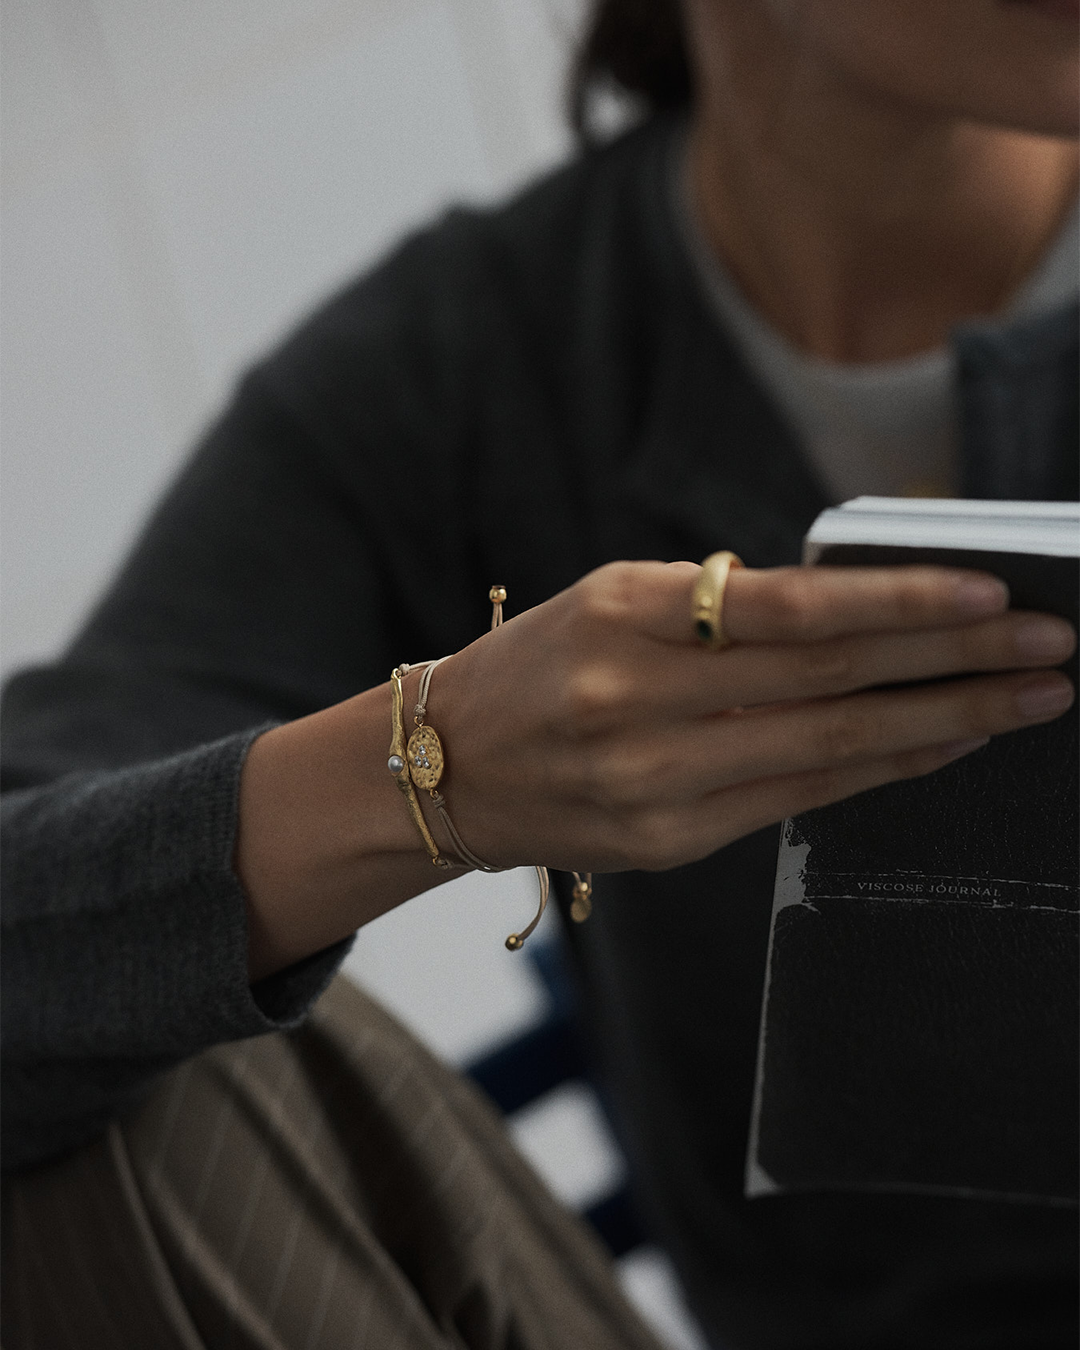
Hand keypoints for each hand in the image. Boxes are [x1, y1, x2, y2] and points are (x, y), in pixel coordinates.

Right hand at [430, 561, 1075, 872]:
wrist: (443, 767)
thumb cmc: (540, 665)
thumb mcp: (612, 600)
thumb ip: (723, 609)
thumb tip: (862, 613)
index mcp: (623, 615)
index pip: (790, 608)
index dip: (899, 601)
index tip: (992, 591)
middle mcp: (637, 700)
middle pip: (830, 679)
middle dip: (956, 663)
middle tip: (1054, 645)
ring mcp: (652, 782)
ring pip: (830, 750)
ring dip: (942, 724)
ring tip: (1027, 701)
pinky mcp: (665, 843)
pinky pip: (797, 802)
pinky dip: (881, 773)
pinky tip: (942, 747)